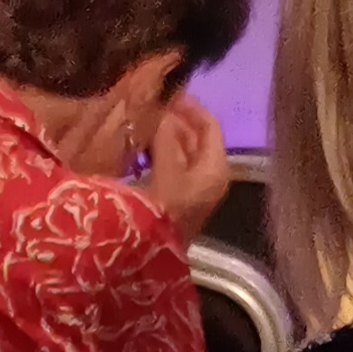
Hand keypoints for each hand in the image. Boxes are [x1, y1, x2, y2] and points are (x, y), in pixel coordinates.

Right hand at [144, 92, 230, 240]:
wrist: (148, 261)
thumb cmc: (164, 211)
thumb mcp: (168, 169)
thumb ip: (166, 136)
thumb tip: (163, 110)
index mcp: (216, 169)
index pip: (210, 126)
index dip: (191, 106)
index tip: (168, 91)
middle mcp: (208, 178)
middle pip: (195, 138)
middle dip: (174, 119)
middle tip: (149, 102)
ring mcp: (190, 191)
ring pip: (179, 152)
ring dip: (162, 135)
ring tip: (139, 119)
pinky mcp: (172, 201)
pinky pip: (167, 167)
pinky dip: (154, 153)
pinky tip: (136, 145)